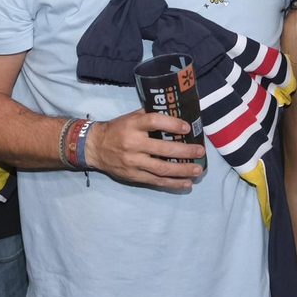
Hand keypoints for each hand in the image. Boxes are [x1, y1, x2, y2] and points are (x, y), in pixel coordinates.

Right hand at [86, 110, 205, 188]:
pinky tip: (186, 183)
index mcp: (133, 125)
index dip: (172, 124)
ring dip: (182, 170)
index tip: (187, 127)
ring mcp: (133, 162)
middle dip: (185, 152)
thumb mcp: (130, 117)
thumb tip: (174, 113)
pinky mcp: (134, 176)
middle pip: (163, 150)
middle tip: (200, 151)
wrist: (95, 147)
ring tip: (198, 169)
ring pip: (161, 169)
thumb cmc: (117, 129)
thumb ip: (149, 115)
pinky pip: (156, 181)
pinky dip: (172, 183)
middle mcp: (133, 144)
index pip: (154, 122)